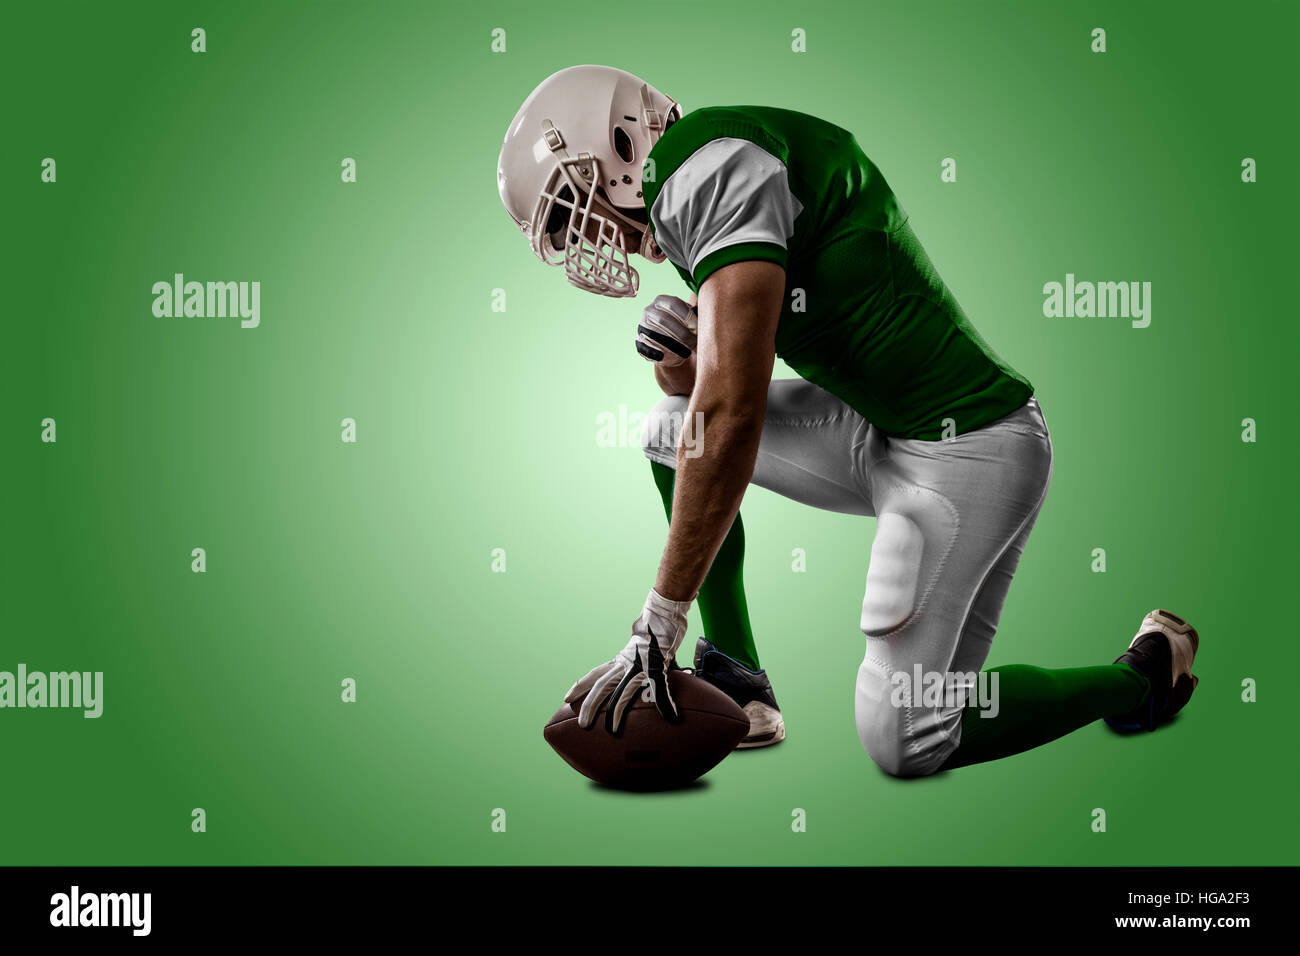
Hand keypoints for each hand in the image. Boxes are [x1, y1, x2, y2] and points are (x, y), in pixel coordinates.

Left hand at [564, 588, 691, 733]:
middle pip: (602, 686)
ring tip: (612, 729)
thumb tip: (642, 679)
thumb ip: (637, 665)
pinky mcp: (657, 666)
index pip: (595, 674)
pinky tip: (671, 716)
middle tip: (582, 724)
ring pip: (623, 691)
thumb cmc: (653, 634)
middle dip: (591, 705)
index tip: (567, 698)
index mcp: (620, 660)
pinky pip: (660, 688)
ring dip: (616, 711)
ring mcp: (639, 665)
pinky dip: (665, 703)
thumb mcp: (639, 651)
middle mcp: (625, 663)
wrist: (663, 615)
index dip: (580, 686)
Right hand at [636, 294, 696, 367]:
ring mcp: (642, 326)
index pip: (674, 304)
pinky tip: (666, 357)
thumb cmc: (685, 328)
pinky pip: (646, 347)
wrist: (670, 346)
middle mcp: (649, 310)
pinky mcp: (639, 342)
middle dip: (682, 333)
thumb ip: (698, 309)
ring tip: (686, 352)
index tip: (699, 328)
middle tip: (694, 343)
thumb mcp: (690, 316)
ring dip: (672, 345)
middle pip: (665, 320)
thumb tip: (711, 303)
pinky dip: (656, 353)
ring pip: (656, 334)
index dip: (688, 316)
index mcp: (662, 300)